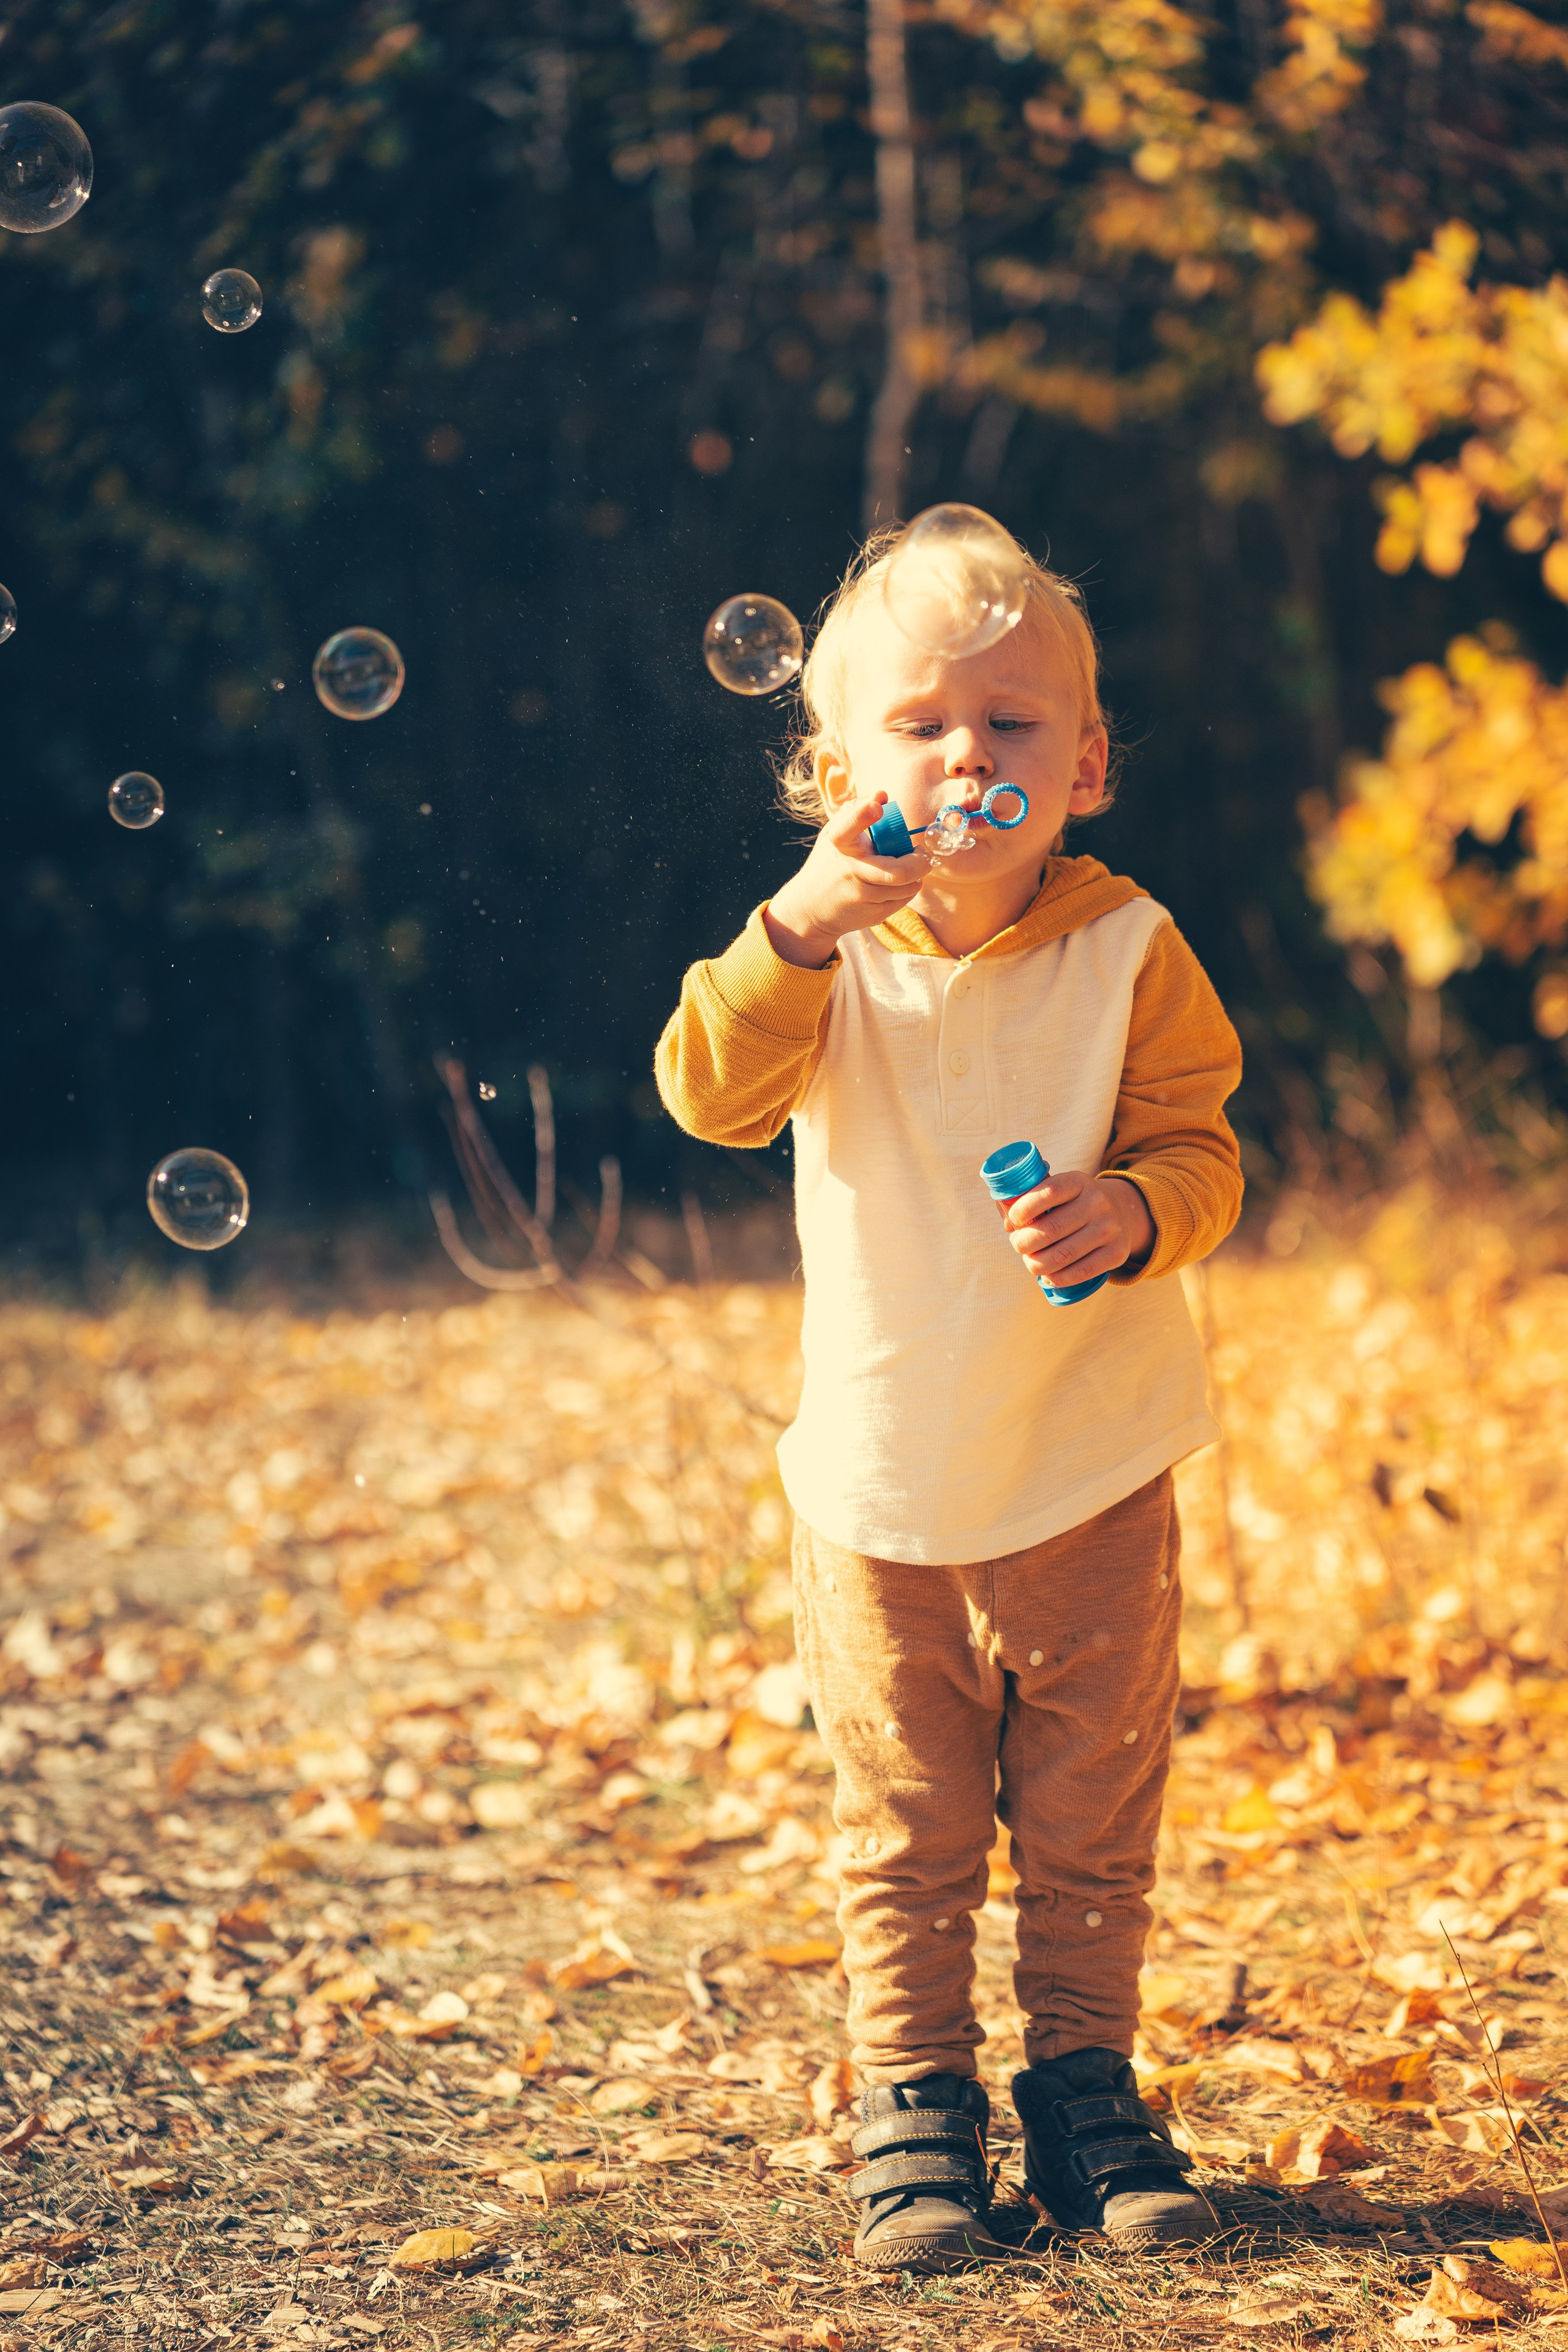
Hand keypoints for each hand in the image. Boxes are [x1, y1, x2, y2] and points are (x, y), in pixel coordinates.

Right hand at [763, 792, 926, 968]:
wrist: (810, 909)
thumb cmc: (829, 863)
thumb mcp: (833, 835)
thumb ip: (855, 810)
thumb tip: (883, 795)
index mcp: (837, 845)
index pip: (847, 827)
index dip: (862, 815)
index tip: (877, 805)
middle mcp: (849, 870)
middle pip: (898, 871)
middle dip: (920, 862)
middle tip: (923, 853)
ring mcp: (861, 895)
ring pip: (907, 886)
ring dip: (916, 875)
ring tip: (911, 867)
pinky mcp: (871, 914)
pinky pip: (903, 899)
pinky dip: (907, 888)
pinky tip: (899, 884)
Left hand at [1001, 1171, 1154, 1284]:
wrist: (1122, 1212)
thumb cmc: (1075, 1204)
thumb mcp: (1061, 1192)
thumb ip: (1033, 1201)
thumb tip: (1008, 1224)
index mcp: (1079, 1182)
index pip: (1049, 1192)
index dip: (1023, 1209)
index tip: (1014, 1220)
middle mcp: (1097, 1203)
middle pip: (1050, 1230)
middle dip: (1023, 1243)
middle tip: (1018, 1245)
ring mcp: (1110, 1229)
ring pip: (1061, 1256)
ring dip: (1036, 1264)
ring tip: (1031, 1262)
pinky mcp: (1117, 1253)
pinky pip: (1079, 1272)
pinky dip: (1056, 1278)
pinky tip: (1048, 1275)